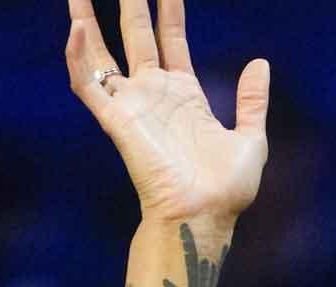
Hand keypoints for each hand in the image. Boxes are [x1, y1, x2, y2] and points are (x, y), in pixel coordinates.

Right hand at [64, 0, 268, 227]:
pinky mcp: (116, 120)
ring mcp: (133, 105)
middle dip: (130, 4)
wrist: (204, 215)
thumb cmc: (227, 188)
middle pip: (135, 37)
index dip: (169, 12)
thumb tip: (260, 62)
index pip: (171, 41)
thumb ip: (253, 101)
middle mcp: (155, 95)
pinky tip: (76, 27)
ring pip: (101, 54)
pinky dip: (78, 56)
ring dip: (87, 21)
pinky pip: (87, 83)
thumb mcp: (251, 137)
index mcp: (186, 96)